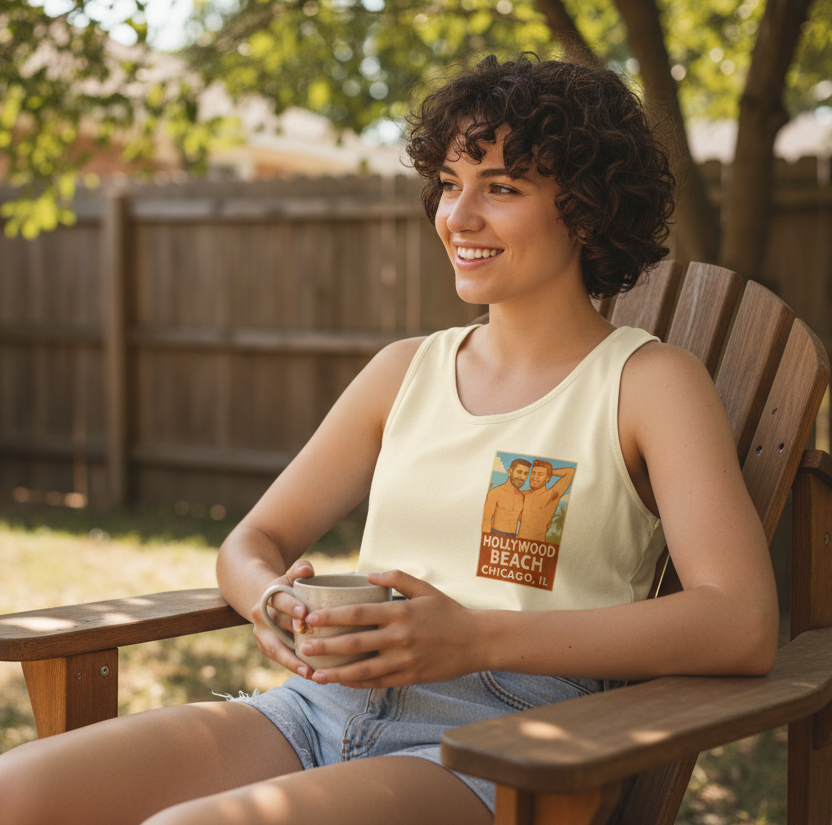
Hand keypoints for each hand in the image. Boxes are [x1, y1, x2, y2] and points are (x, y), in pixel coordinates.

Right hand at [250, 559, 315, 678]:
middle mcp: (260, 613)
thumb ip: (301, 570)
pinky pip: (278, 658)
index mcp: (268, 594)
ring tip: (309, 672)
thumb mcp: (293, 575)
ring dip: (291, 661)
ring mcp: (260, 632)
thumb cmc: (290, 586)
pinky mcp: (265, 646)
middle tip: (310, 645)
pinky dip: (292, 666)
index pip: (279, 599)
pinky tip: (310, 675)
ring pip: (274, 647)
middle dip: (292, 635)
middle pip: (277, 625)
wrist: (269, 599)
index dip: (291, 606)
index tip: (304, 613)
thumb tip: (307, 570)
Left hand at [297, 570, 481, 688]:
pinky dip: (358, 684)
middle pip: (355, 643)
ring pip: (363, 669)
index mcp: (400, 612)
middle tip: (303, 648)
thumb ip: (397, 577)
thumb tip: (368, 572)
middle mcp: (399, 637)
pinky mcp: (410, 677)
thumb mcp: (425, 588)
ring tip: (315, 675)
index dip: (332, 617)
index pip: (358, 614)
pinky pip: (379, 682)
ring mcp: (404, 660)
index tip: (311, 619)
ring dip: (337, 673)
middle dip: (326, 647)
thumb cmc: (449, 612)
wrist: (477, 641)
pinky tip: (342, 683)